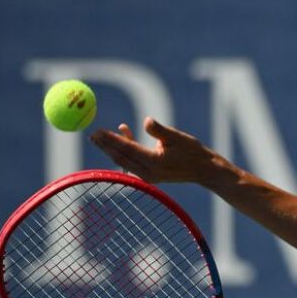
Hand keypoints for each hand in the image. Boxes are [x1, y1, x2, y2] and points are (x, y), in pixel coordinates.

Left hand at [90, 117, 230, 184]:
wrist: (205, 171)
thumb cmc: (194, 152)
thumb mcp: (177, 137)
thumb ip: (159, 130)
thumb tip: (146, 121)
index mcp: (154, 163)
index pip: (127, 149)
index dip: (110, 140)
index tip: (97, 131)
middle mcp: (148, 172)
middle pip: (120, 158)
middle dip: (105, 146)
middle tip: (91, 134)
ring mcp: (148, 176)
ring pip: (124, 160)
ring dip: (112, 148)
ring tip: (99, 136)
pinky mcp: (150, 175)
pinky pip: (132, 161)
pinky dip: (126, 149)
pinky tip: (124, 131)